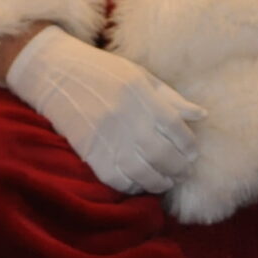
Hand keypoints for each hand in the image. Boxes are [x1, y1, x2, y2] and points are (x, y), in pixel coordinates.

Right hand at [4, 28, 205, 195]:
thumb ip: (170, 98)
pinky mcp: (89, 152)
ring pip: (143, 172)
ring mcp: (106, 137)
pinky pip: (117, 179)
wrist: (55, 73)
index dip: (188, 146)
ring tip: (164, 181)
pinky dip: (132, 186)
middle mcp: (126, 117)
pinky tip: (139, 183)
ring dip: (159, 182)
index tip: (191, 153)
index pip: (176, 129)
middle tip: (182, 171)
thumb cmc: (102, 72)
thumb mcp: (139, 75)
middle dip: (178, 168)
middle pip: (163, 155)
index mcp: (141, 94)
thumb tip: (201, 116)